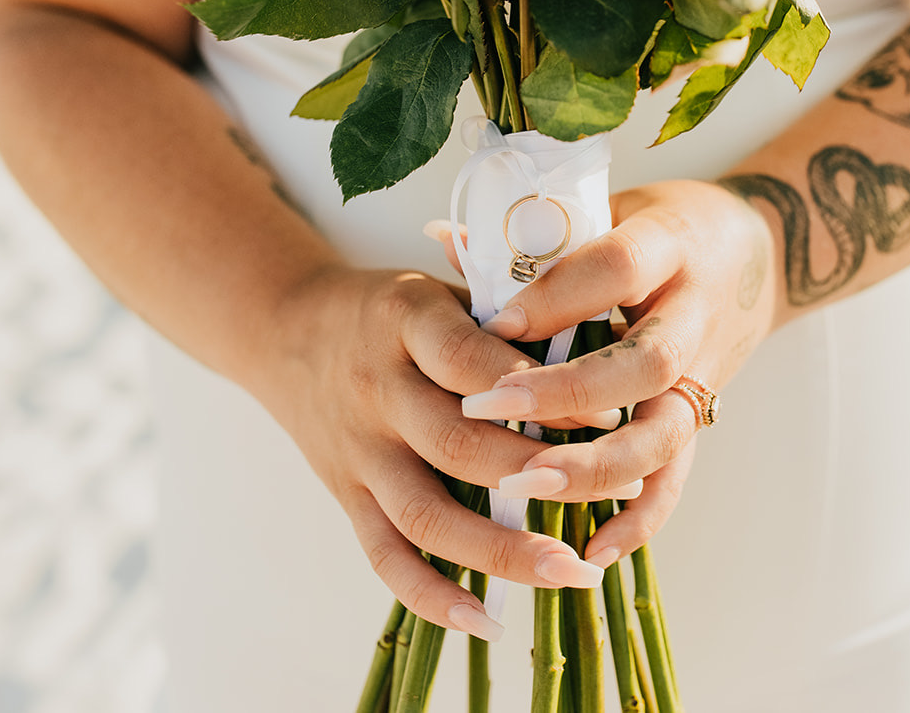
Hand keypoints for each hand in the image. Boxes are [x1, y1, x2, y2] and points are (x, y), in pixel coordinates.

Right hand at [251, 265, 632, 640]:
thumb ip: (509, 315)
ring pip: (426, 514)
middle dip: (544, 475)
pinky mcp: (346, 495)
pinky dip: (433, 596)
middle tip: (623, 489)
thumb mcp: (442, 288)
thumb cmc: (392, 310)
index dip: (540, 392)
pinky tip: (488, 621)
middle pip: (458, 446)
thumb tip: (605, 347)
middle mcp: (377, 390)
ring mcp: (359, 450)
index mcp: (405, 321)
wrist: (286, 328)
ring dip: (503, 551)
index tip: (607, 415)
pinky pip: (386, 556)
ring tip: (572, 570)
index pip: (473, 363)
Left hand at [454, 179, 777, 567]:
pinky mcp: (703, 416)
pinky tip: (591, 550)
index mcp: (668, 244)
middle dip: (566, 394)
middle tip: (487, 410)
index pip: (615, 268)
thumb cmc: (665, 226)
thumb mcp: (611, 208)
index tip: (493, 324)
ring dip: (596, 468)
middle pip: (644, 362)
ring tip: (525, 486)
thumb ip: (536, 234)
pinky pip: (678, 476)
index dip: (555, 298)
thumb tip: (443, 236)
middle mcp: (693, 313)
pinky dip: (639, 519)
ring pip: (664, 432)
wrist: (762, 253)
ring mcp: (704, 372)